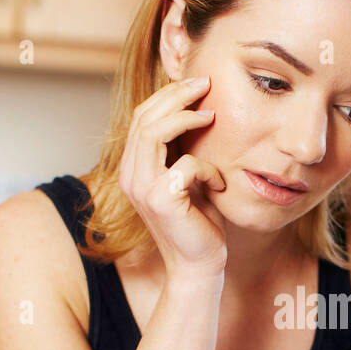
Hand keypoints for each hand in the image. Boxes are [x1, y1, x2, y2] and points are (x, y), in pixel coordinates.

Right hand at [118, 76, 227, 281]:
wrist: (199, 265)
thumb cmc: (199, 221)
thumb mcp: (189, 177)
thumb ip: (183, 149)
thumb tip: (199, 109)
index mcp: (134, 168)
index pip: (141, 117)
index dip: (167, 95)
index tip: (198, 84)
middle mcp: (130, 175)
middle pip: (144, 117)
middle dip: (177, 95)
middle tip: (207, 84)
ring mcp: (142, 188)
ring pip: (154, 131)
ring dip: (187, 117)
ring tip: (212, 115)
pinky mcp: (161, 200)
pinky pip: (185, 164)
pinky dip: (208, 168)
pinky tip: (220, 183)